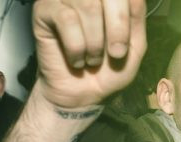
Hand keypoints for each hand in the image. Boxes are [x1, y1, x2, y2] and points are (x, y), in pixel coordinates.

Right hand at [32, 0, 146, 107]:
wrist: (83, 93)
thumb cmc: (110, 69)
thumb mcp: (135, 46)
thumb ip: (137, 17)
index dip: (127, 18)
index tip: (125, 47)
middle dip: (117, 28)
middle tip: (115, 54)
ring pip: (87, 5)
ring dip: (95, 41)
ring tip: (93, 58)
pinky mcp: (44, 9)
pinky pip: (65, 18)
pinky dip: (76, 46)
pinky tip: (76, 59)